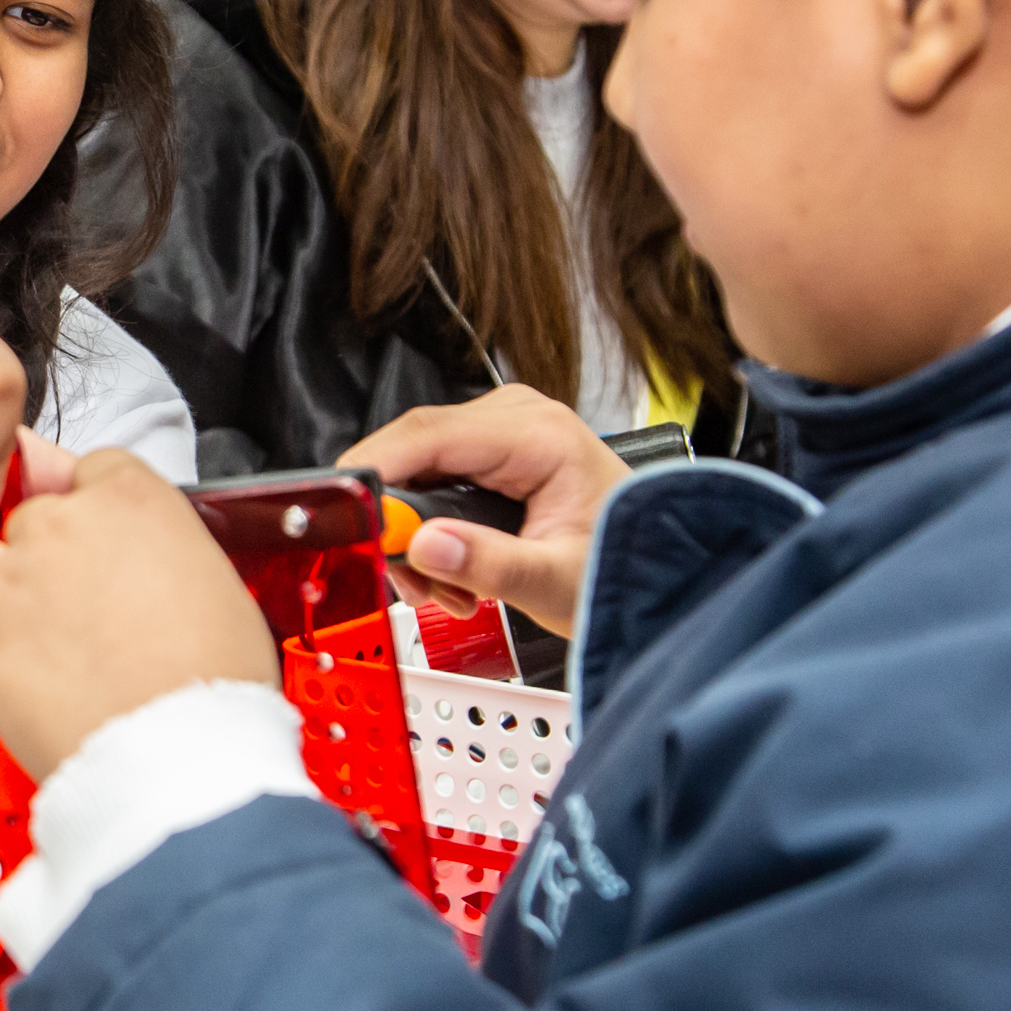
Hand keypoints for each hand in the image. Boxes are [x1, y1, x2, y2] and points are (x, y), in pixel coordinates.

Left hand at [0, 449, 278, 778]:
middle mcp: (60, 526)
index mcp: (130, 500)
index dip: (84, 505)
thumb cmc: (214, 679)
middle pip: (22, 514)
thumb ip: (166, 547)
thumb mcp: (217, 581)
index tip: (88, 537)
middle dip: (36, 554)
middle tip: (63, 603)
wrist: (183, 753)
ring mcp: (10, 582)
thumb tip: (149, 557)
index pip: (87, 467)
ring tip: (12, 628)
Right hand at [340, 384, 630, 635]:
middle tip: (408, 583)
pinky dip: (432, 532)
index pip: (429, 434)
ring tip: (448, 592)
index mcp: (538, 434)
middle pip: (413, 452)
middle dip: (397, 522)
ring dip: (415, 536)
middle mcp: (515, 419)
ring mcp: (502, 433)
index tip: (346, 519)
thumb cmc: (627, 563)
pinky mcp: (492, 455)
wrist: (663, 570)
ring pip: (416, 471)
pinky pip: (434, 482)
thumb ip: (492, 564)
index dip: (376, 472)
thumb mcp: (559, 581)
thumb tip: (423, 545)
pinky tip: (457, 573)